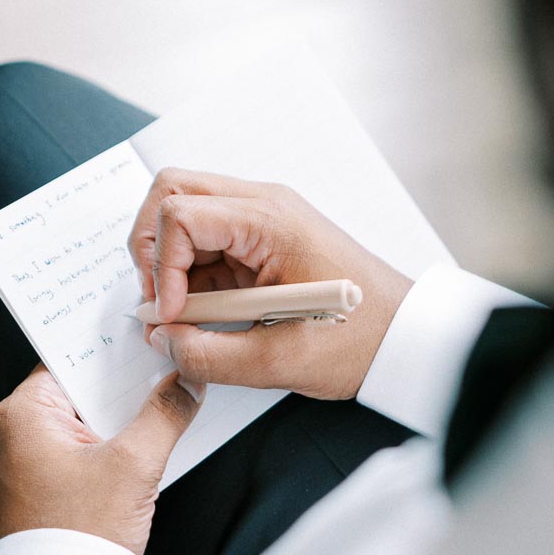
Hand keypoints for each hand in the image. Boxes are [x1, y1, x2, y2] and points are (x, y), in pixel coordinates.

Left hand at [0, 364, 203, 554]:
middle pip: (81, 391)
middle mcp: (14, 434)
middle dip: (125, 387)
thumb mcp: (134, 465)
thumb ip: (165, 413)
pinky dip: (111, 449)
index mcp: (22, 414)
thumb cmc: (78, 536)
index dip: (113, 349)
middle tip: (169, 370)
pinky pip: (81, 454)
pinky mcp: (41, 491)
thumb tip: (187, 382)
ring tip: (166, 409)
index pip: (71, 359)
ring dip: (122, 421)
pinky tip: (145, 450)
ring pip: (84, 425)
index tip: (149, 338)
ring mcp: (25, 464)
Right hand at [128, 169, 413, 400]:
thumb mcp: (280, 361)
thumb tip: (162, 342)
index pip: (179, 212)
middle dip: (150, 248)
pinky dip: (189, 278)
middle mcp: (262, 206)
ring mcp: (260, 220)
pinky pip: (204, 246)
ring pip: (182, 217)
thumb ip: (210, 355)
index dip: (160, 265)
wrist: (403, 337)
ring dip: (168, 265)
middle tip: (160, 302)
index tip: (170, 314)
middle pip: (171, 193)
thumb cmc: (359, 339)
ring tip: (185, 316)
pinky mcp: (259, 243)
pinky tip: (205, 315)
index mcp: (270, 221)